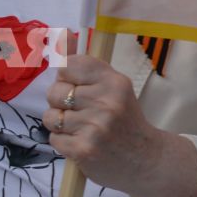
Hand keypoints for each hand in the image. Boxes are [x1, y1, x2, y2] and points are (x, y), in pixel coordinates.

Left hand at [42, 50, 196, 196]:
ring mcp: (95, 127)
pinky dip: (63, 143)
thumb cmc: (125, 121)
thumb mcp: (114, 88)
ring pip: (50, 117)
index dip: (66, 77)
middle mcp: (105, 102)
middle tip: (80, 113)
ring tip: (81, 130)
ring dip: (60, 125)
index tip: (77, 87)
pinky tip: (81, 143)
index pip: (69, 64)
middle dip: (60, 103)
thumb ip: (86, 66)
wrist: (146, 161)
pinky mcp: (84, 150)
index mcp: (114, 82)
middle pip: (55, 92)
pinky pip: (53, 139)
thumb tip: (61, 35)